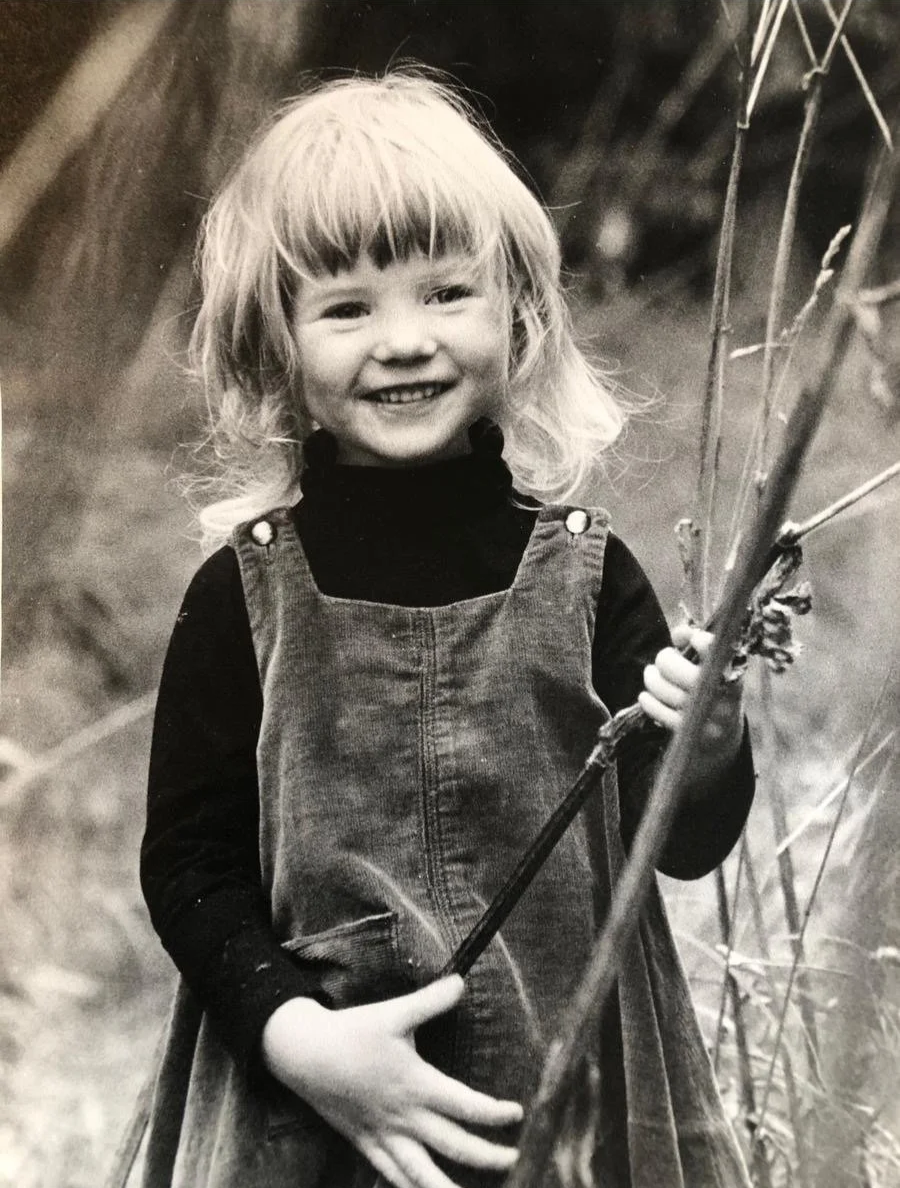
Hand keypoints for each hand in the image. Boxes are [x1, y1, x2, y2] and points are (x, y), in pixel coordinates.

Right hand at [261, 975, 522, 1187]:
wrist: (304, 1055)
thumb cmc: (352, 1033)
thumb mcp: (394, 1012)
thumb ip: (430, 1001)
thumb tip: (462, 981)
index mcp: (416, 1085)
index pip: (466, 1106)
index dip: (495, 1113)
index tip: (517, 1114)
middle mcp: (404, 1117)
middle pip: (454, 1147)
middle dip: (487, 1158)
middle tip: (514, 1160)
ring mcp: (384, 1135)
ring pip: (421, 1175)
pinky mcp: (365, 1143)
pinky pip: (391, 1176)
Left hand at [638, 624, 744, 794]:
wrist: (724, 735)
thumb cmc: (713, 687)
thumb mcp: (713, 664)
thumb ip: (696, 642)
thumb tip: (679, 633)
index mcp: (733, 673)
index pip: (719, 654)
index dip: (701, 641)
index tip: (693, 639)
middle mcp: (725, 696)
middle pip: (688, 675)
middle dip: (666, 661)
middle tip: (662, 658)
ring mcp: (711, 718)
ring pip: (671, 694)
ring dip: (653, 681)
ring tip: (650, 674)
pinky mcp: (695, 734)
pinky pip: (664, 715)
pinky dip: (650, 703)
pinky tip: (645, 696)